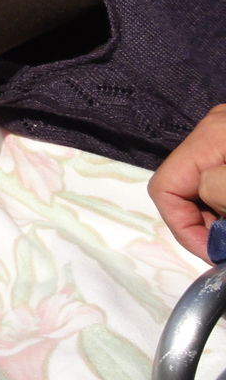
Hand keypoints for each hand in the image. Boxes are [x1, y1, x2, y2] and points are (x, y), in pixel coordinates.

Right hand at [149, 104, 225, 262]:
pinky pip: (220, 178)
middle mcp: (214, 129)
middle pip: (183, 186)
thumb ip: (217, 191)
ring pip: (203, 185)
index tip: (214, 255)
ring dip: (217, 215)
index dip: (183, 228)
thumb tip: (205, 202)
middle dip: (202, 222)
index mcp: (211, 135)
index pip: (164, 188)